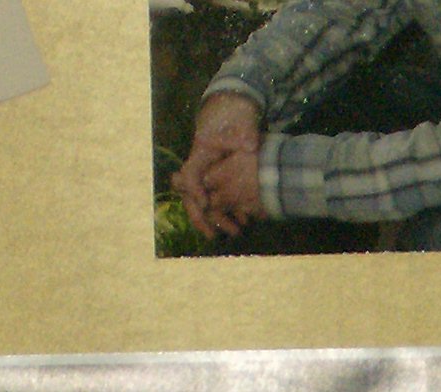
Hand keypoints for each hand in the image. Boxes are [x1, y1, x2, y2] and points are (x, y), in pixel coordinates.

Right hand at [173, 91, 261, 238]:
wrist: (236, 107)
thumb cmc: (234, 113)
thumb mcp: (240, 121)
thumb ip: (244, 134)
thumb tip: (249, 146)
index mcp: (201, 152)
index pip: (190, 176)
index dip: (195, 192)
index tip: (206, 204)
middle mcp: (202, 166)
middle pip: (193, 196)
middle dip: (202, 217)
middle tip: (213, 235)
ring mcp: (211, 173)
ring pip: (208, 200)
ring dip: (219, 218)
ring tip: (236, 233)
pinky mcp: (222, 177)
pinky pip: (221, 198)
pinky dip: (231, 210)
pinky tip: (244, 221)